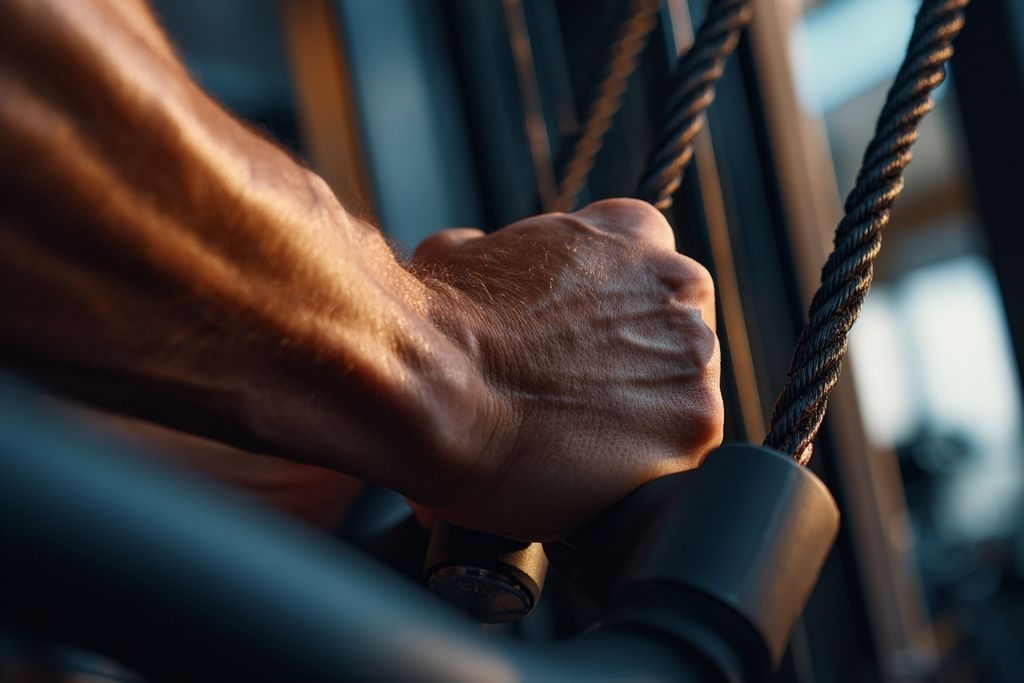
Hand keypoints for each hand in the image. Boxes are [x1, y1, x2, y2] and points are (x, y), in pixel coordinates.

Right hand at [412, 199, 722, 539]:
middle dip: (631, 373)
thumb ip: (491, 251)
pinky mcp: (697, 425)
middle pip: (672, 341)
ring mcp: (695, 355)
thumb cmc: (439, 325)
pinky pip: (679, 459)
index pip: (644, 281)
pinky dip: (641, 473)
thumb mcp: (457, 256)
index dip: (607, 326)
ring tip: (569, 439)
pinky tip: (587, 472)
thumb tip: (474, 251)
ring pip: (679, 401)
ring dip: (638, 422)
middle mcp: (680, 283)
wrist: (438, 383)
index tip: (575, 356)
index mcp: (632, 231)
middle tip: (571, 403)